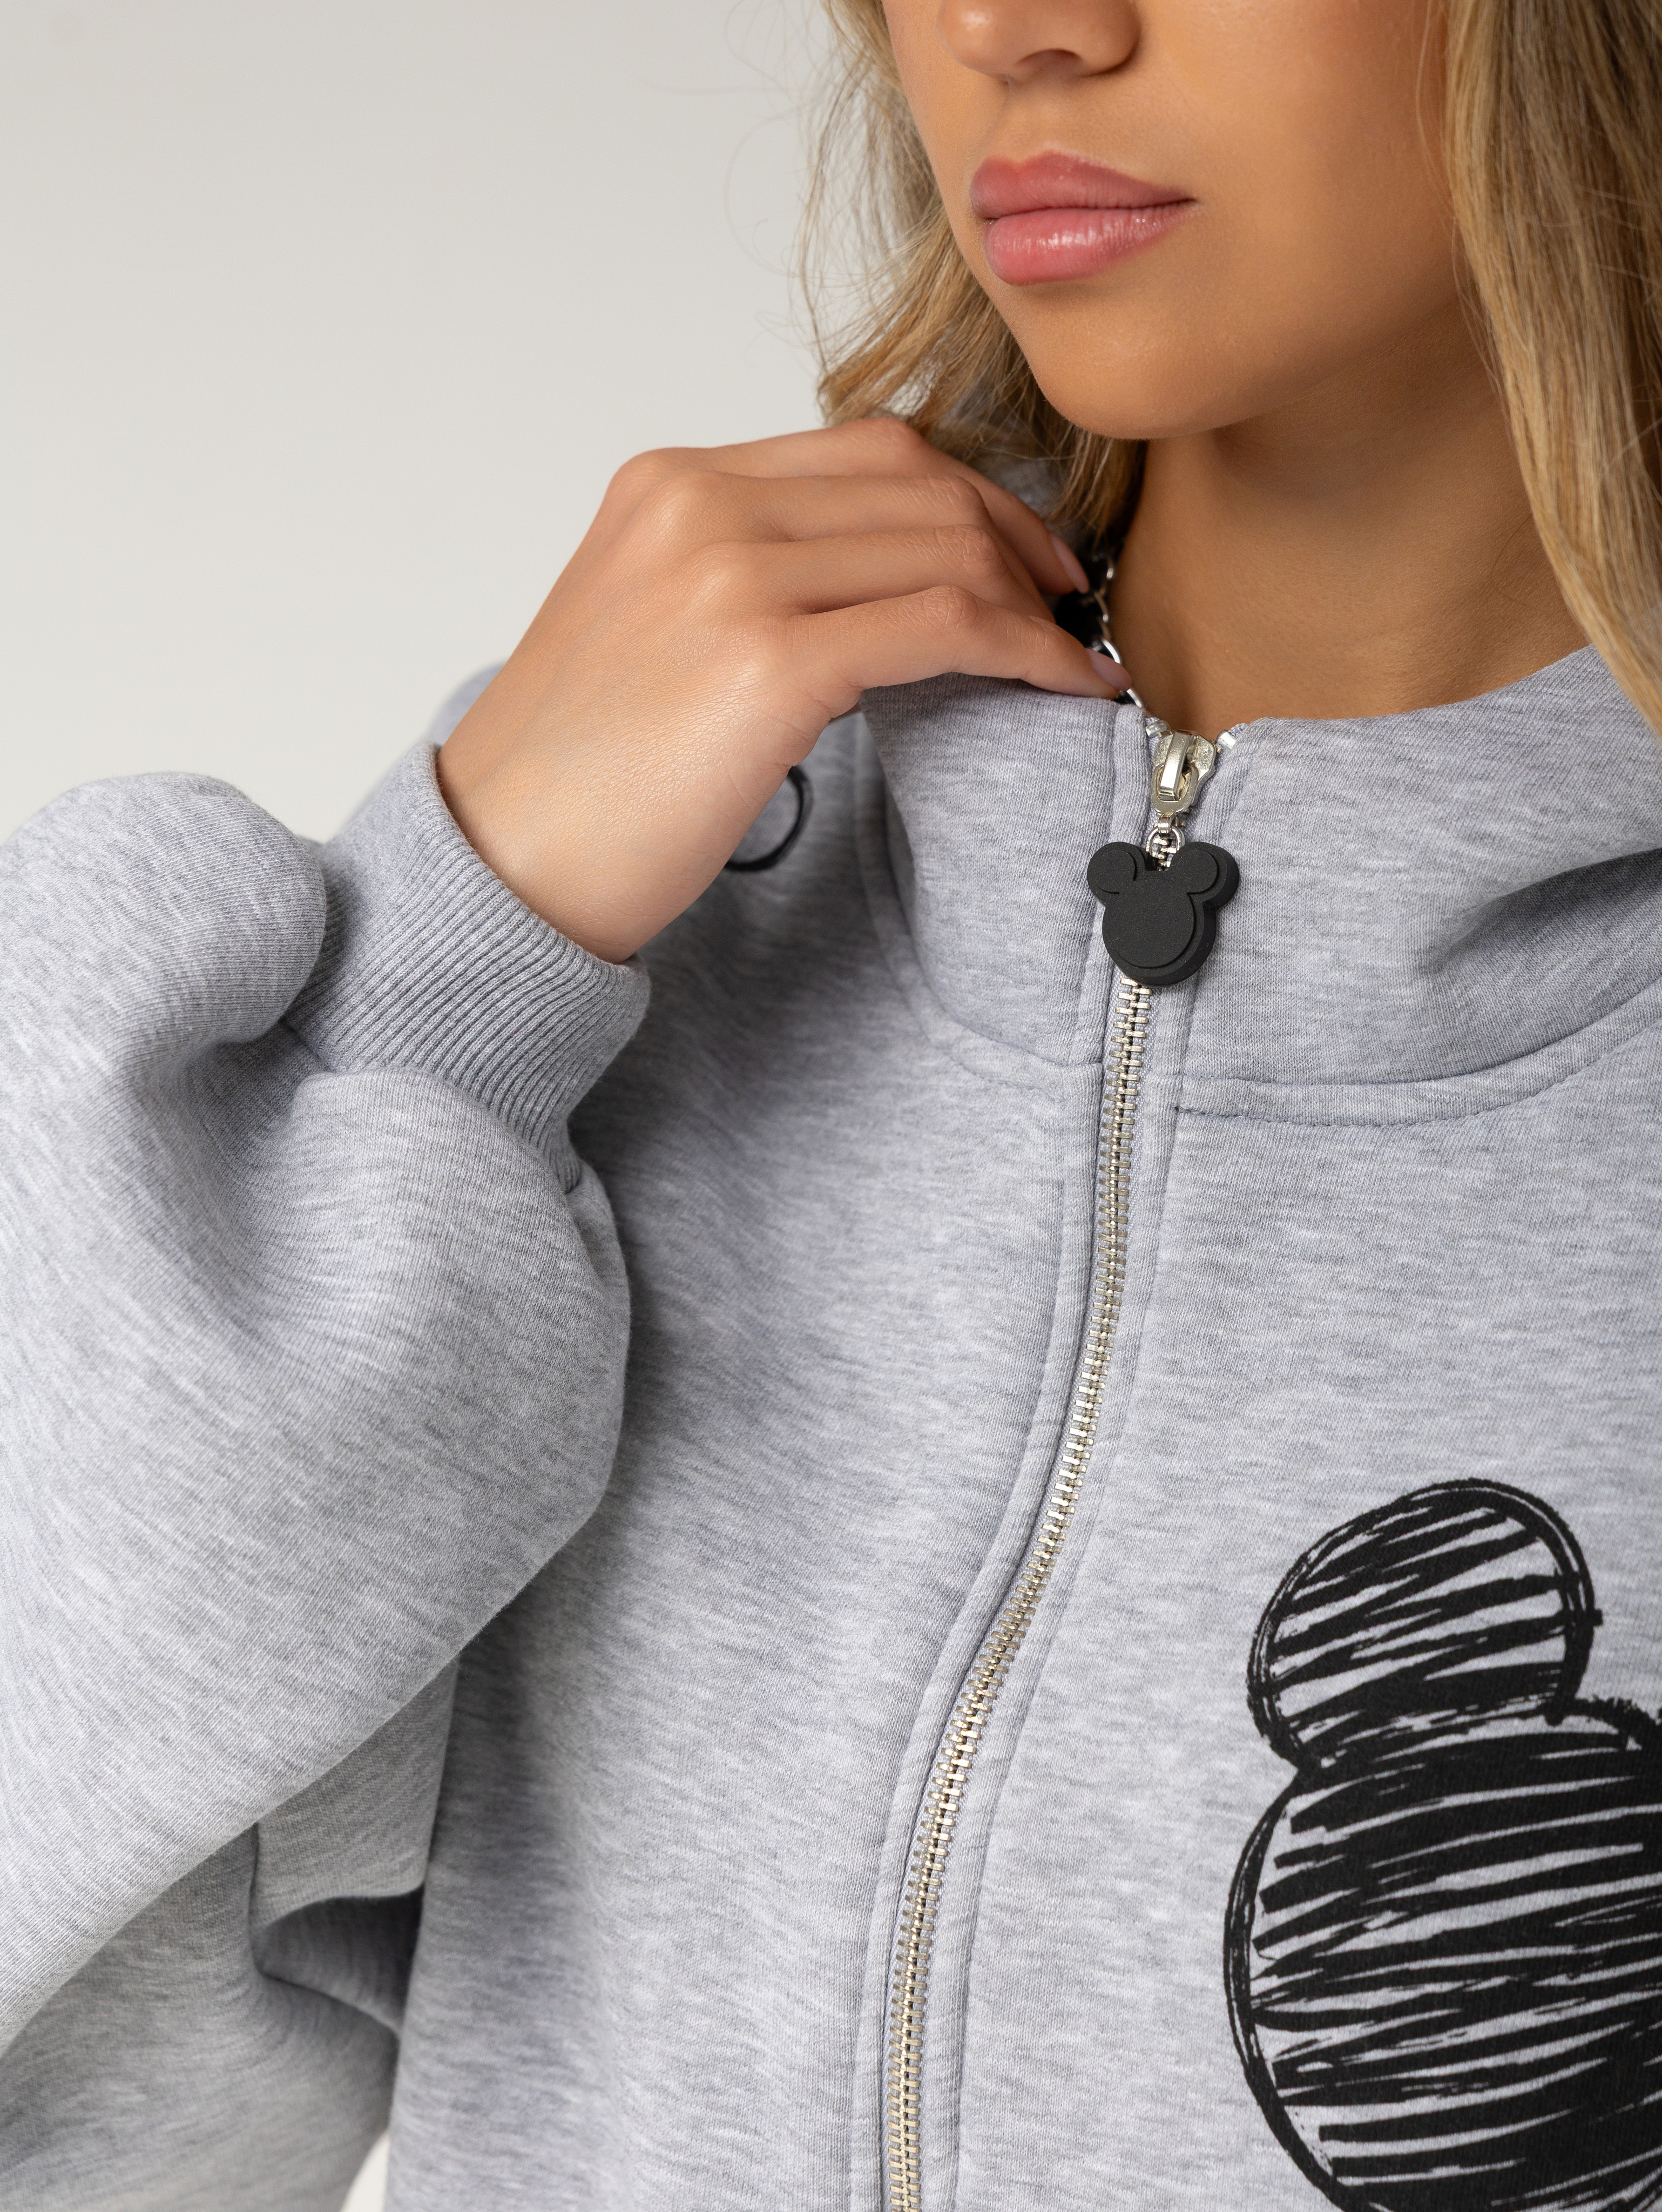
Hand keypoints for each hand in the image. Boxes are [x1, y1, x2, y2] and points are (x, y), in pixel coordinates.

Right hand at [436, 417, 1117, 963]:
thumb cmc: (577, 779)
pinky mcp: (766, 659)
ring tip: (1070, 658)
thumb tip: (871, 589)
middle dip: (1019, 545)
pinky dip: (1027, 651)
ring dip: (1033, 603)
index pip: (866, 453)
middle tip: (1070, 609)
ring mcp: (731, 573)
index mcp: (668, 485)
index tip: (1024, 558)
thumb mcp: (650, 629)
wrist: (498, 862)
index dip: (971, 497)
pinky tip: (1065, 688)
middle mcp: (699, 505)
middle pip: (919, 486)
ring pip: (945, 547)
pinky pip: (947, 624)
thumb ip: (744, 579)